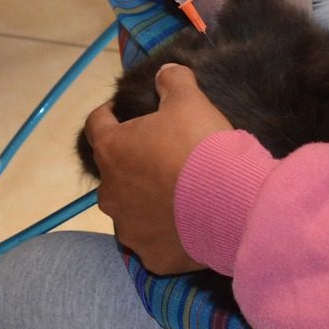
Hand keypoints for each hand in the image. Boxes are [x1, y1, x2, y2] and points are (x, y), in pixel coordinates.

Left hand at [83, 65, 232, 273]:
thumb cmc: (202, 147)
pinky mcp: (151, 256)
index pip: (96, 124)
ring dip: (146, 201)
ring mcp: (129, 228)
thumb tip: (165, 71)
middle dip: (131, 163)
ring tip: (176, 195)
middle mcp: (110, 192)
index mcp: (112, 151)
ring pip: (131, 210)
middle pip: (113, 172)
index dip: (108, 115)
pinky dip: (166, 233)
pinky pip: (155, 241)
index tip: (119, 112)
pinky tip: (188, 225)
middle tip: (161, 156)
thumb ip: (172, 81)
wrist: (232, 204)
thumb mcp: (190, 101)